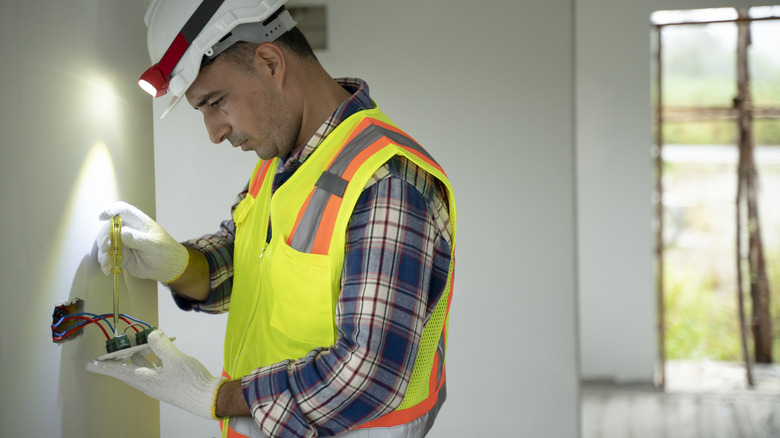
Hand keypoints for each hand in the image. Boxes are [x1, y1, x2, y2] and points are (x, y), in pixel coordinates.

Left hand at [86, 330, 226, 419]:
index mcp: (144, 379)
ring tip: (136, 343)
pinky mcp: (169, 381)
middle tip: (118, 344)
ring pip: (141, 367)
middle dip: (122, 355)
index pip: (118, 370)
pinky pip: (153, 368)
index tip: (89, 363)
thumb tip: (152, 333)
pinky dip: (151, 357)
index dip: (104, 365)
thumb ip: (161, 345)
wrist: (208, 398)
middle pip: (128, 368)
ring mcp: (158, 383)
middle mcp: (148, 382)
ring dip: (137, 355)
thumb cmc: (190, 382)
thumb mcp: (175, 360)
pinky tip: (157, 350)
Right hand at [97, 201, 187, 282]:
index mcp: (138, 222)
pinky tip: (107, 269)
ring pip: (106, 243)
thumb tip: (122, 233)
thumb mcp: (154, 245)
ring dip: (103, 252)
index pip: (122, 210)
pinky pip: (108, 257)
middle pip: (109, 228)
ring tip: (106, 262)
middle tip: (105, 247)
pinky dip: (105, 262)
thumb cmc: (165, 251)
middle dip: (104, 237)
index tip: (102, 216)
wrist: (168, 267)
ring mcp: (123, 243)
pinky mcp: (121, 254)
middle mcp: (128, 230)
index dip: (111, 210)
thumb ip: (138, 239)